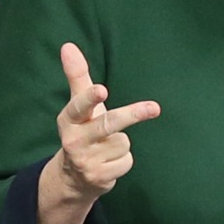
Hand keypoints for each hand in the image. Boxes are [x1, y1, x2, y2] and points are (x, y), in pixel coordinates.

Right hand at [37, 42, 159, 223]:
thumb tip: (68, 45)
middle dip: (132, 115)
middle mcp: (73, 140)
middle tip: (155, 107)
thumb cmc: (82, 130)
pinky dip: (123, 161)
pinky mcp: (99, 178)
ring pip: (123, 143)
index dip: (90, 98)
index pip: (79, 106)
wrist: (73, 178)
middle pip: (109, 124)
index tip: (102, 89)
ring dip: (120, 145)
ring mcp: (86, 161)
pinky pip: (126, 161)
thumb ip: (77, 76)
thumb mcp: (78, 106)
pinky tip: (109, 163)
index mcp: (68, 120)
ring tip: (105, 148)